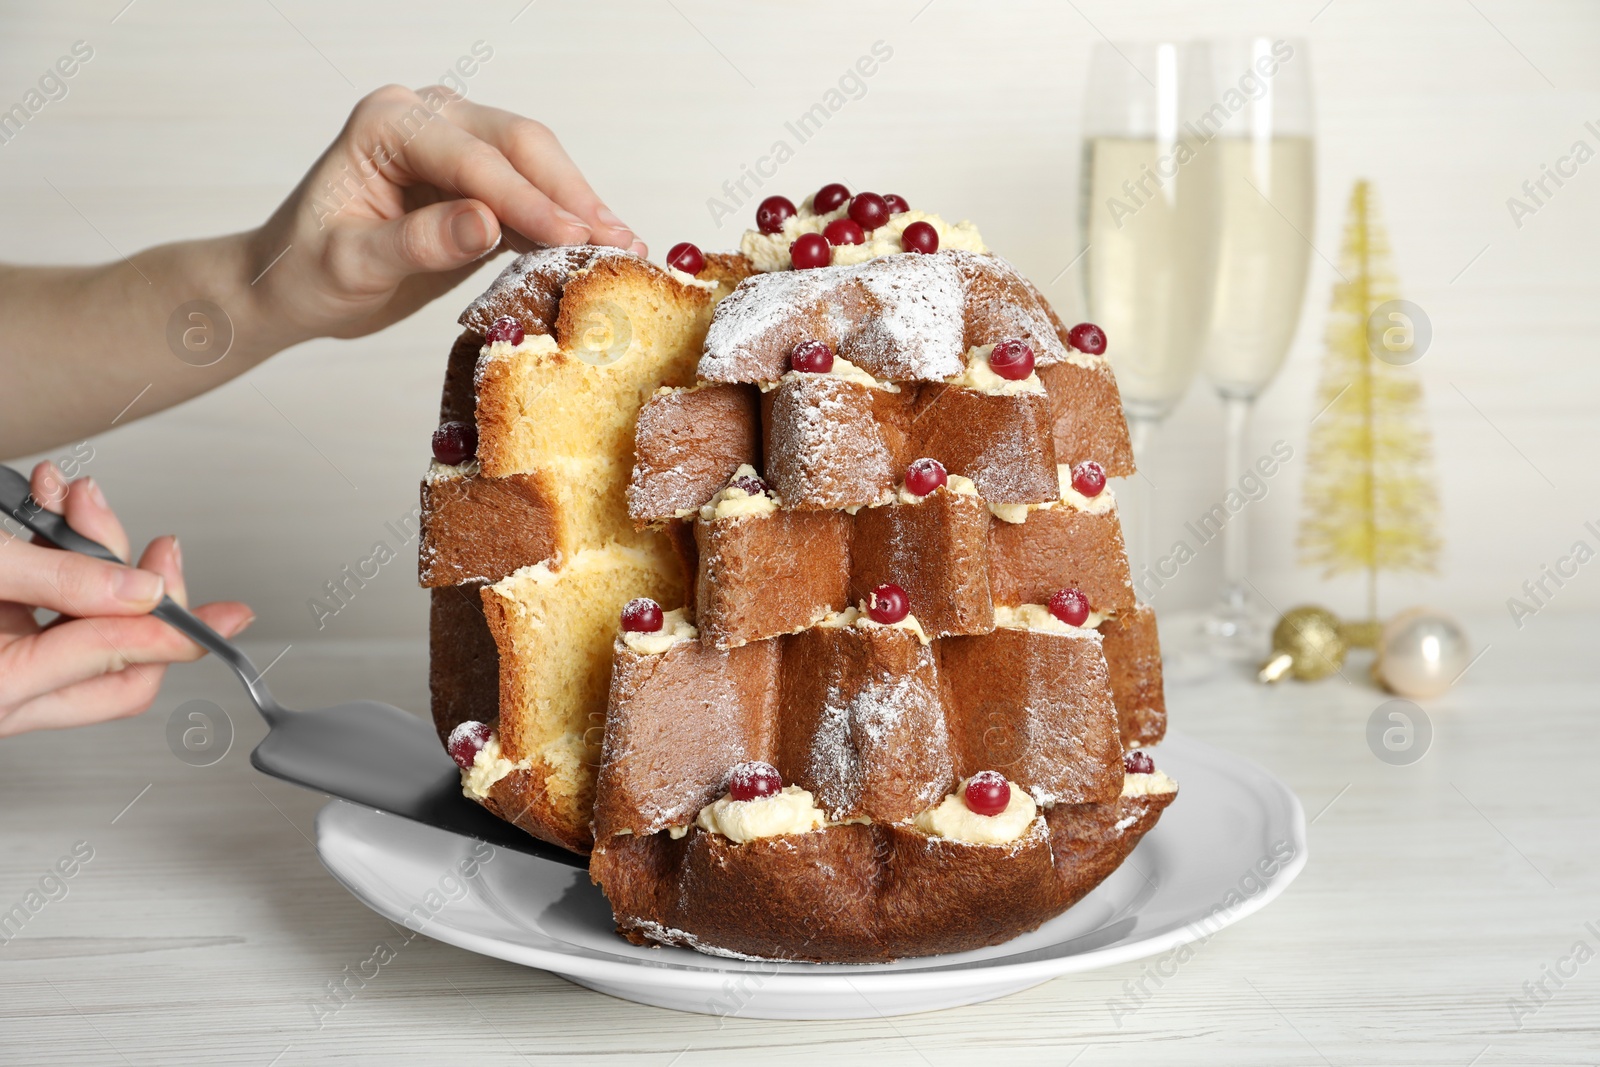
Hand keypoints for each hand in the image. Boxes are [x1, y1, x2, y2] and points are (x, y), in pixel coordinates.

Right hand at [0, 463, 253, 737]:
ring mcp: (1, 667)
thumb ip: (61, 580)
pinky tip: (53, 511)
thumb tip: (140, 591)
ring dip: (92, 557)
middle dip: (143, 591)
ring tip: (79, 499)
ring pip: (84, 629)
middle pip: (116, 662)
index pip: (119, 662)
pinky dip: (58, 559)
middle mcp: (2, 693)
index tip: (231, 615)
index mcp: (0, 687)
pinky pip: (48, 610)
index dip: (178, 629)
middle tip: (161, 547)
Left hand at [1, 86, 645, 455]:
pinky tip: (602, 248)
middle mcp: (426, 118)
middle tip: (619, 243)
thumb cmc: (307, 274)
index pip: (474, 159)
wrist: (292, 285)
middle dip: (572, 195)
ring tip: (627, 248)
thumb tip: (487, 223)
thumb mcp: (351, 266)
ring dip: (582, 204)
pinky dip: (568, 219)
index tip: (576, 239)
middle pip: (520, 144)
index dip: (529, 200)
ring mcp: (456, 142)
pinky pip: (533, 190)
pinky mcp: (477, 178)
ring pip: (537, 161)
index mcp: (387, 124)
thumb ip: (418, 242)